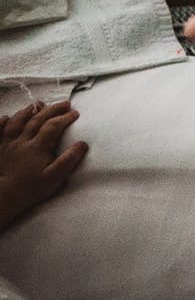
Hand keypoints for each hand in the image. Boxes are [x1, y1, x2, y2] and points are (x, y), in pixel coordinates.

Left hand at [0, 100, 86, 228]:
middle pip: (37, 119)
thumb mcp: (55, 177)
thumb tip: (82, 144)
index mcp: (38, 147)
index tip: (75, 113)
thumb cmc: (32, 188)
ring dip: (29, 110)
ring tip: (39, 104)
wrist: (6, 195)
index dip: (65, 117)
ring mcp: (8, 143)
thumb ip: (69, 160)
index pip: (53, 126)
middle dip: (52, 109)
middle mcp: (22, 141)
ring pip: (18, 121)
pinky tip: (7, 117)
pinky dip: (2, 122)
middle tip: (65, 104)